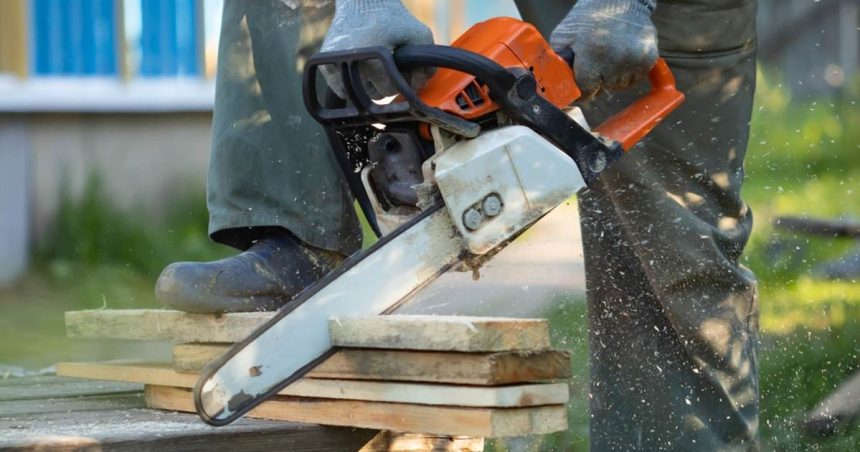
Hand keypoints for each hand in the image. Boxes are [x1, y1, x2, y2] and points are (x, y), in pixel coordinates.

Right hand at [320, 0, 434, 98]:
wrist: (361, 2)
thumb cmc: (391, 17)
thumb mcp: (417, 33)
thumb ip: (427, 62)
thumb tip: (421, 87)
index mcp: (370, 58)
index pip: (390, 89)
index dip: (402, 82)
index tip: (406, 69)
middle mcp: (349, 64)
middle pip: (374, 95)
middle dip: (387, 85)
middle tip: (390, 65)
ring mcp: (333, 66)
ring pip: (358, 97)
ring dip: (370, 87)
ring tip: (377, 67)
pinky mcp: (324, 66)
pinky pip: (342, 91)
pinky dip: (353, 86)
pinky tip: (363, 71)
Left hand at [550, 0, 657, 98]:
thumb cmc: (588, 17)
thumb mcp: (564, 35)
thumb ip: (559, 62)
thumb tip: (557, 86)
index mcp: (592, 53)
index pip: (586, 89)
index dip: (582, 90)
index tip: (581, 85)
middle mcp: (616, 58)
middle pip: (604, 88)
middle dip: (597, 81)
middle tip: (595, 64)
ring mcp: (635, 58)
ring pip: (620, 86)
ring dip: (613, 78)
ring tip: (608, 57)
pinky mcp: (649, 58)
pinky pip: (635, 79)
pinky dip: (627, 72)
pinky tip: (621, 57)